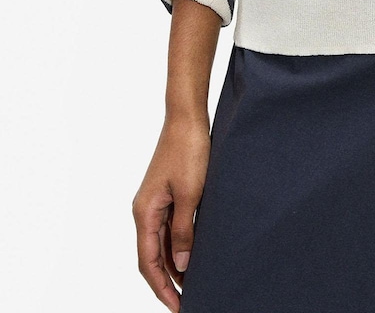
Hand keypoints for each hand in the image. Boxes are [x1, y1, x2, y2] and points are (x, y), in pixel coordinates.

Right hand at [132, 116, 210, 310]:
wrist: (187, 118)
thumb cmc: (188, 151)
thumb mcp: (191, 194)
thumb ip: (183, 231)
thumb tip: (180, 264)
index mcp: (145, 212)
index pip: (148, 262)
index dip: (161, 287)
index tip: (177, 306)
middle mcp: (145, 210)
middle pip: (152, 256)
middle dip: (167, 281)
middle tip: (186, 302)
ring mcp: (155, 202)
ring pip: (160, 243)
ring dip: (173, 264)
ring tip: (191, 284)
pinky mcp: (167, 194)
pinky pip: (168, 228)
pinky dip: (177, 245)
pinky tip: (191, 255)